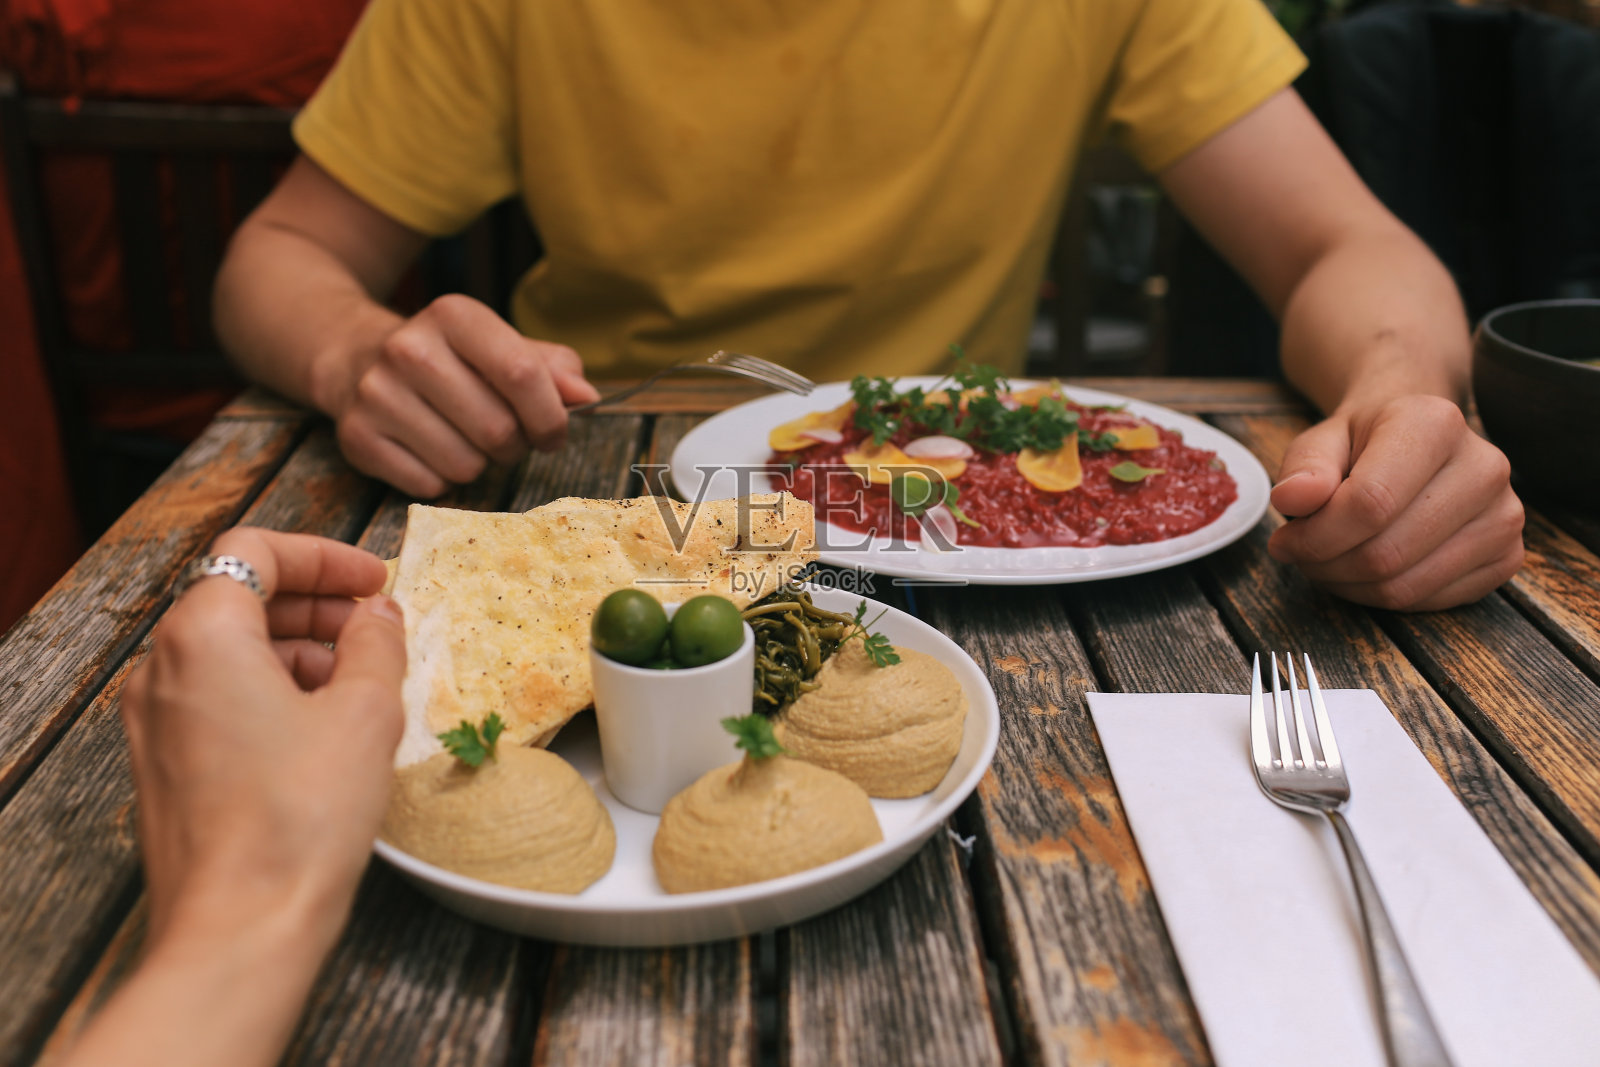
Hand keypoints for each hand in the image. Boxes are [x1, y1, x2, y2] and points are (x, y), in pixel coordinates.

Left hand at [120, 528, 405, 953]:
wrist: (242, 926)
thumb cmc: (299, 817)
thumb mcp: (366, 712)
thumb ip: (376, 644)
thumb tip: (379, 614)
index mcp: (203, 636)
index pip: (255, 551)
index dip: (323, 557)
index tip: (374, 582)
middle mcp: (162, 670)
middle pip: (237, 598)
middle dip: (313, 603)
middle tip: (375, 627)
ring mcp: (156, 722)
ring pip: (228, 652)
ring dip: (296, 649)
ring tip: (360, 682)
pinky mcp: (165, 768)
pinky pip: (217, 700)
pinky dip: (270, 691)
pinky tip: (324, 728)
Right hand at [334, 294, 599, 496]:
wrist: (356, 359)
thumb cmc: (451, 360)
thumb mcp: (500, 346)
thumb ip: (551, 367)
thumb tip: (585, 396)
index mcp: (454, 315)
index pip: (521, 374)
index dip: (550, 417)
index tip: (553, 433)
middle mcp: (408, 348)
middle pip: (498, 429)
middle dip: (515, 446)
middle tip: (504, 437)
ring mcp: (377, 394)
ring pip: (465, 465)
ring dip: (478, 464)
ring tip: (463, 438)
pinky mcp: (357, 436)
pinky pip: (429, 486)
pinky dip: (440, 479)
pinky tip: (429, 449)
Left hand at [1267, 394, 1524, 610]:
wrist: (1420, 439)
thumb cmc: (1365, 442)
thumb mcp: (1322, 440)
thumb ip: (1303, 467)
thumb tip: (1292, 500)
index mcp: (1436, 424)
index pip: (1369, 503)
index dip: (1315, 535)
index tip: (1284, 540)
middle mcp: (1484, 467)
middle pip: (1385, 553)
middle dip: (1327, 565)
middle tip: (1301, 554)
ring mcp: (1505, 515)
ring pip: (1405, 586)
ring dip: (1349, 586)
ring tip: (1329, 561)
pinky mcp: (1508, 556)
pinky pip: (1430, 602)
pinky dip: (1383, 597)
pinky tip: (1365, 571)